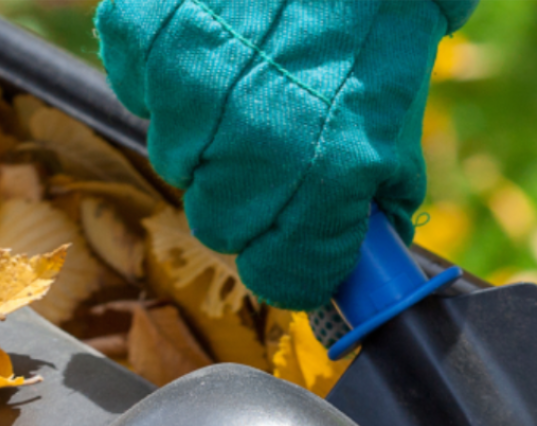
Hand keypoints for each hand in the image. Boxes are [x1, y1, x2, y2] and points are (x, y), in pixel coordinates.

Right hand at [96, 0, 479, 309]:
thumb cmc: (374, 37)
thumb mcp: (395, 133)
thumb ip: (370, 209)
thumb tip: (354, 270)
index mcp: (328, 175)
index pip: (282, 277)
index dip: (291, 267)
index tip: (295, 251)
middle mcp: (253, 140)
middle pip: (219, 227)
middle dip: (248, 203)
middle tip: (276, 157)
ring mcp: (189, 89)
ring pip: (176, 164)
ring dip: (209, 142)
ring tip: (250, 90)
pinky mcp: (143, 38)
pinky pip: (141, 97)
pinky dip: (171, 84)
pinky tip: (217, 53)